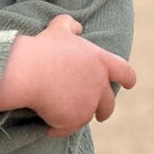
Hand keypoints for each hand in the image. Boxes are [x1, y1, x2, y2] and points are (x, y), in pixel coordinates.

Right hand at [0, 14, 136, 136]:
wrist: (26, 72)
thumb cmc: (42, 48)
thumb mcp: (57, 29)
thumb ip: (70, 25)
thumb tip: (78, 27)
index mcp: (100, 62)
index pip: (126, 73)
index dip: (127, 79)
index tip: (127, 84)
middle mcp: (99, 86)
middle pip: (109, 102)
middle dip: (104, 108)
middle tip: (98, 113)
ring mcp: (88, 105)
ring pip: (87, 115)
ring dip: (78, 115)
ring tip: (63, 112)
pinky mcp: (73, 121)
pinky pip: (67, 128)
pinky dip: (59, 127)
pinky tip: (49, 127)